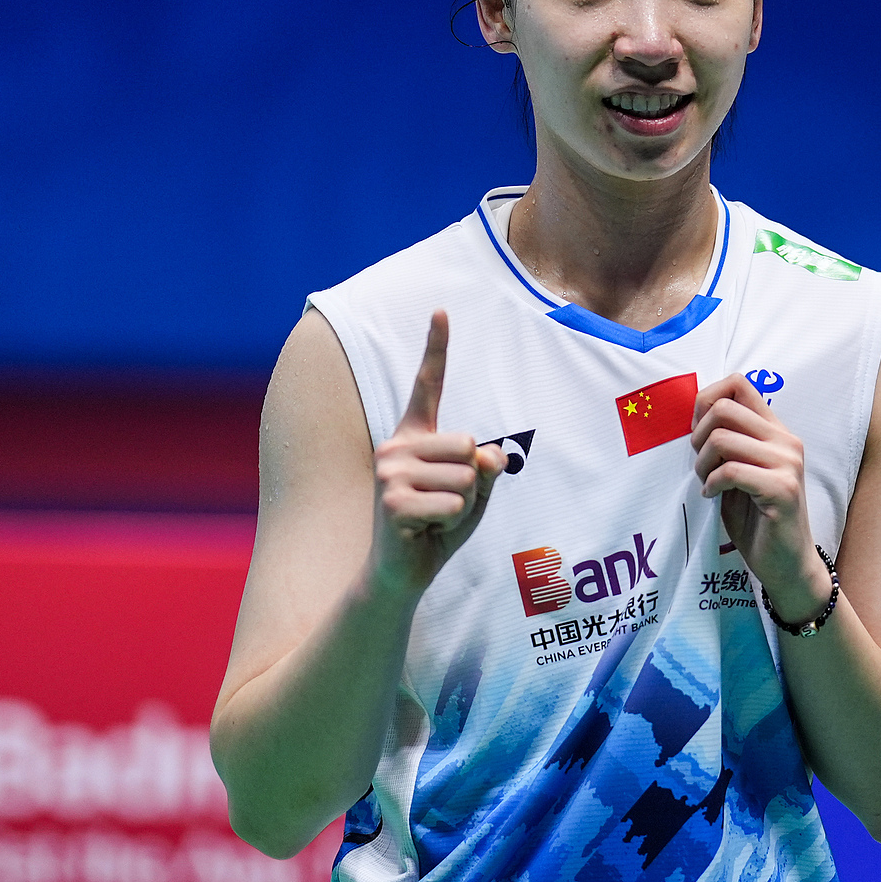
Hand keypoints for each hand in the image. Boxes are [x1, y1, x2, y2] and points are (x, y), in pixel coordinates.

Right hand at [371, 311, 505, 595]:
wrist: (401, 572)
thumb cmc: (439, 527)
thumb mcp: (476, 491)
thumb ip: (489, 467)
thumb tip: (491, 455)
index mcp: (416, 436)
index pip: (428, 385)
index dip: (436, 347)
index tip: (441, 309)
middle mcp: (396, 446)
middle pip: (471, 443)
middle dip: (474, 481)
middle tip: (445, 505)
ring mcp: (389, 472)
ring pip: (467, 476)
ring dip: (464, 506)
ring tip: (435, 519)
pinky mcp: (392, 501)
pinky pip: (456, 504)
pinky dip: (454, 524)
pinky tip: (426, 532)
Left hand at [692, 373, 828, 622]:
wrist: (787, 564)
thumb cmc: (758, 520)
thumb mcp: (739, 473)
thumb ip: (727, 443)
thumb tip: (695, 415)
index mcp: (776, 432)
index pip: (739, 384)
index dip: (707, 399)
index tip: (697, 432)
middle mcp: (786, 441)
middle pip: (724, 408)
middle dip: (698, 436)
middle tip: (699, 464)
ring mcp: (788, 464)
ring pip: (722, 438)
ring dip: (702, 463)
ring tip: (706, 483)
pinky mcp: (782, 489)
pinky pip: (730, 470)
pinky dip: (711, 484)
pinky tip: (712, 497)